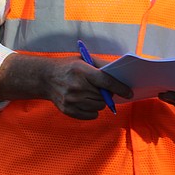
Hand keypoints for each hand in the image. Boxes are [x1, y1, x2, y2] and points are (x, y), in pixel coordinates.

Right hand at [0, 53, 132, 120]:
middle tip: (102, 89)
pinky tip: (86, 101)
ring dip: (100, 102)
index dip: (120, 88)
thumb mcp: (84, 60)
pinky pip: (91, 115)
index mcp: (82, 71)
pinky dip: (93, 110)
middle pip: (103, 97)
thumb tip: (120, 74)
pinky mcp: (68, 110)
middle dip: (107, 94)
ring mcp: (71, 100)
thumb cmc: (69, 67)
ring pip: (99, 107)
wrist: (45, 77)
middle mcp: (76, 86)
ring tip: (91, 93)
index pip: (105, 81)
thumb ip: (102, 65)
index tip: (129, 92)